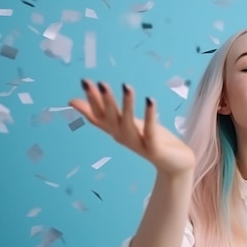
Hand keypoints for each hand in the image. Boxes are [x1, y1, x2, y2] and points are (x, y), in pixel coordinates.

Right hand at [68, 79, 195, 176]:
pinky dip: (149, 116)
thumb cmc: (148, 139)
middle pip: (111, 119)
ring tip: (126, 87)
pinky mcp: (154, 148)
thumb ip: (102, 112)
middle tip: (99, 83)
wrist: (175, 165)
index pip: (99, 114)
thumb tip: (71, 101)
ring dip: (127, 105)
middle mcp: (123, 137)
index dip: (91, 100)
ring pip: (128, 124)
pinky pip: (151, 131)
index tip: (85, 81)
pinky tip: (149, 100)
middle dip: (105, 101)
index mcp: (115, 130)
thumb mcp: (123, 122)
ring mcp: (138, 144)